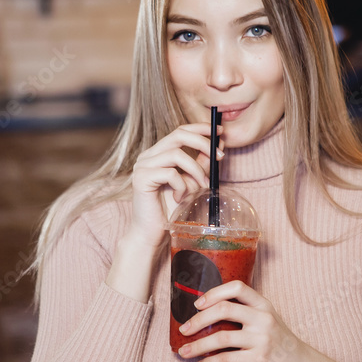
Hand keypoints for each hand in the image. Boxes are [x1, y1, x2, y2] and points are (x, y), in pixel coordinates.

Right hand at [127, 122, 223, 247]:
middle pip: (178, 135)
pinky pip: (170, 174)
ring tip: (200, 187)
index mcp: (158, 153)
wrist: (153, 233)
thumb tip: (219, 145)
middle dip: (203, 143)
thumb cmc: (170, 209)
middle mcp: (148, 156)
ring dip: (195, 171)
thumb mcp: (192, 182)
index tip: (220, 130)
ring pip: (177, 155)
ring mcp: (142, 165)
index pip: (180, 130)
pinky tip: (180, 199)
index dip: (200, 128)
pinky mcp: (141, 178)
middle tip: (219, 156)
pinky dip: (182, 186)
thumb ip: (202, 163)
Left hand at [177, 280, 317, 361]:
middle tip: (184, 330)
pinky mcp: (259, 360)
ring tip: (183, 353)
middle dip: (198, 320)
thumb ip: (246, 313)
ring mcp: (262, 339)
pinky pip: (226, 360)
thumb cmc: (279, 343)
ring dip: (197, 346)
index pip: (237, 287)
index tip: (197, 303)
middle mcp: (263, 318)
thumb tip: (208, 314)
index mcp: (263, 305)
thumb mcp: (267, 320)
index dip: (214, 292)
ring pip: (221, 338)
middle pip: (223, 310)